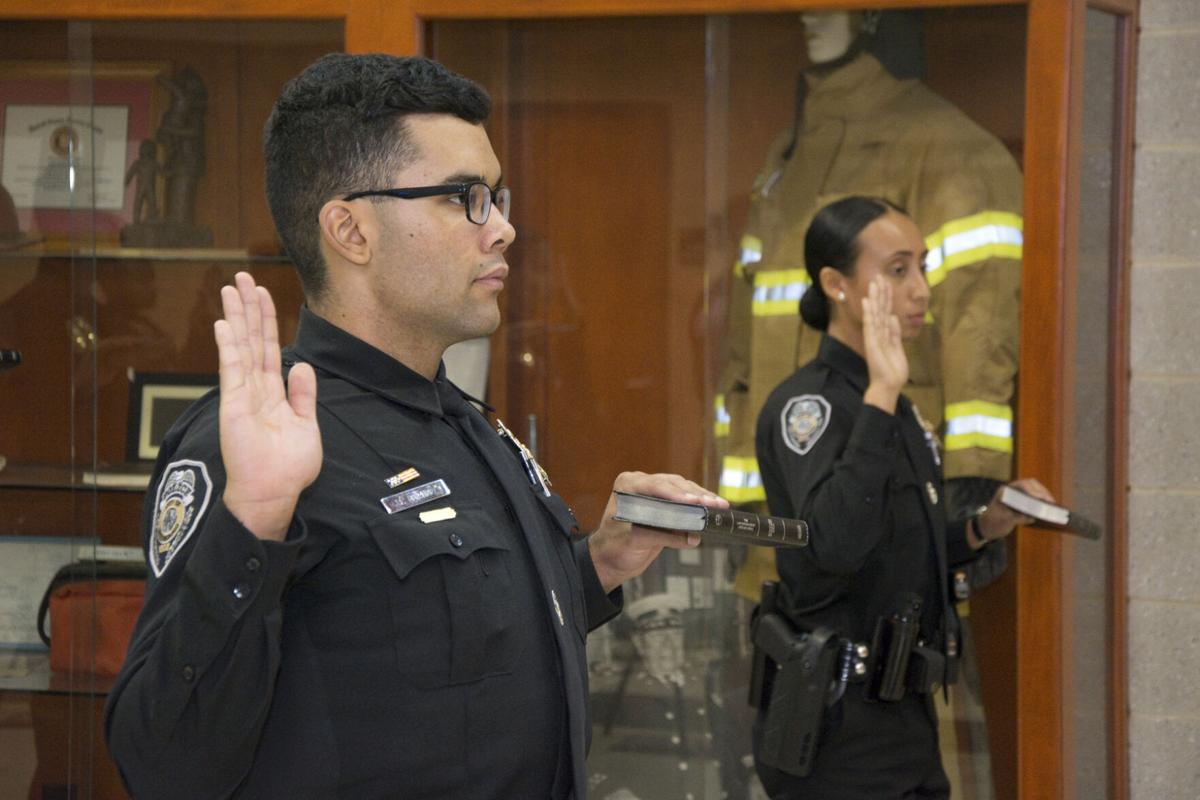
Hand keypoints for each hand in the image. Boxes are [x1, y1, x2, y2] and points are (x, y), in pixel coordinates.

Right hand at [214, 272, 321, 539]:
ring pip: (241, 347)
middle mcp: (255, 388)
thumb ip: (302, 394)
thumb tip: (301, 366)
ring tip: (231, 288)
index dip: (267, 320)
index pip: (270, 348)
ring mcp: (242, 394)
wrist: (275, 492)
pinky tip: (224, 324)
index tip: (263, 294)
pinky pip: (232, 369)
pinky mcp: (233, 404)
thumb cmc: (289, 466)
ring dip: (236, 317)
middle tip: (242, 277)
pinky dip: (228, 346)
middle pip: (253, 339)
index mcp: (273, 393)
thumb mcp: (306, 424)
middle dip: (248, 308)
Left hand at [587, 472, 728, 592]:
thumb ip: (660, 536)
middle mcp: (641, 483)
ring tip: (720, 506)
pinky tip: (714, 508)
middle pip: (673, 485)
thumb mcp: (633, 542)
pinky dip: (700, 505)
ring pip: (683, 489)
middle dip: (696, 495)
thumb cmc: (614, 548)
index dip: (675, 493)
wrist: (611, 559)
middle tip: (714, 504)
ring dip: (703, 498)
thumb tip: (690, 538)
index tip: (692, 501)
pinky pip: (686, 499)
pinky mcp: (666, 502)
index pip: (655, 485)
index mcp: (628, 485)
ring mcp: (655, 491)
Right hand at [862, 277, 907, 412]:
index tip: (886, 282)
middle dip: (880, 292)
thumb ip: (895, 332)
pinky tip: (868, 301)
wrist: (888, 385)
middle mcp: (877, 333)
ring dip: (875, 297)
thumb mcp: (898, 347)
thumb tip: (893, 317)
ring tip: (874, 282)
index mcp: (884, 333)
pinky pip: (870, 325)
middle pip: (879, 308)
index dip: (886, 297)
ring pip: (875, 313)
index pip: (885, 311)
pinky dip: (869, 312)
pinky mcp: (872, 342)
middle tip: (879, 275)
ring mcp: (873, 337)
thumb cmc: (893, 370)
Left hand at [974, 477, 1056, 543]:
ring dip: (1043, 495)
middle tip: (1050, 501)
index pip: (1022, 485)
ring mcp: (1017, 495)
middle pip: (1030, 485)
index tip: (1041, 498)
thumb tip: (1031, 516)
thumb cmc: (992, 523)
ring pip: (1034, 489)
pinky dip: (1042, 501)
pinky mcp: (1022, 502)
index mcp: (1005, 491)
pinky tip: (1048, 507)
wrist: (986, 528)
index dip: (1033, 490)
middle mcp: (1012, 490)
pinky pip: (1034, 497)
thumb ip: (1016, 517)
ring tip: (1052, 504)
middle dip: (1042, 491)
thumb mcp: (1003, 521)